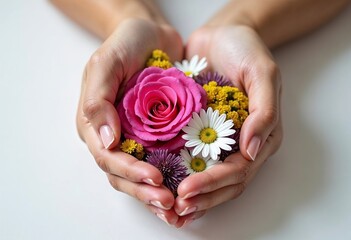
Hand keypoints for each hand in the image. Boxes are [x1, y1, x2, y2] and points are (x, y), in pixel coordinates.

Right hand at [76, 18, 183, 224]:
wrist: (151, 32)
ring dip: (155, 194)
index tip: (154, 179)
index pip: (108, 157)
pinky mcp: (155, 133)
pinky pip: (159, 161)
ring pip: (139, 174)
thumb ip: (98, 100)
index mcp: (94, 122)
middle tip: (169, 203)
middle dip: (144, 191)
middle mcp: (113, 134)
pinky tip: (182, 192)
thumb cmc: (126, 43)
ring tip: (176, 209)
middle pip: (122, 174)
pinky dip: (169, 180)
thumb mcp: (106, 62)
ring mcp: (134, 135)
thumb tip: (104, 139)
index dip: (129, 172)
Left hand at [173, 25, 282, 226]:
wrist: (223, 33)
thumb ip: (263, 112)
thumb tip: (251, 150)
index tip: (187, 190)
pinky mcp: (202, 130)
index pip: (239, 170)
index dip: (214, 184)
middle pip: (226, 182)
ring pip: (210, 176)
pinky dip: (182, 175)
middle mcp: (243, 143)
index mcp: (261, 134)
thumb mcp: (262, 72)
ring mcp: (222, 139)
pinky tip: (166, 186)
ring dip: (193, 196)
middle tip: (176, 206)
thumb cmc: (245, 49)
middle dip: (202, 196)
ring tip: (170, 208)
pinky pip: (193, 158)